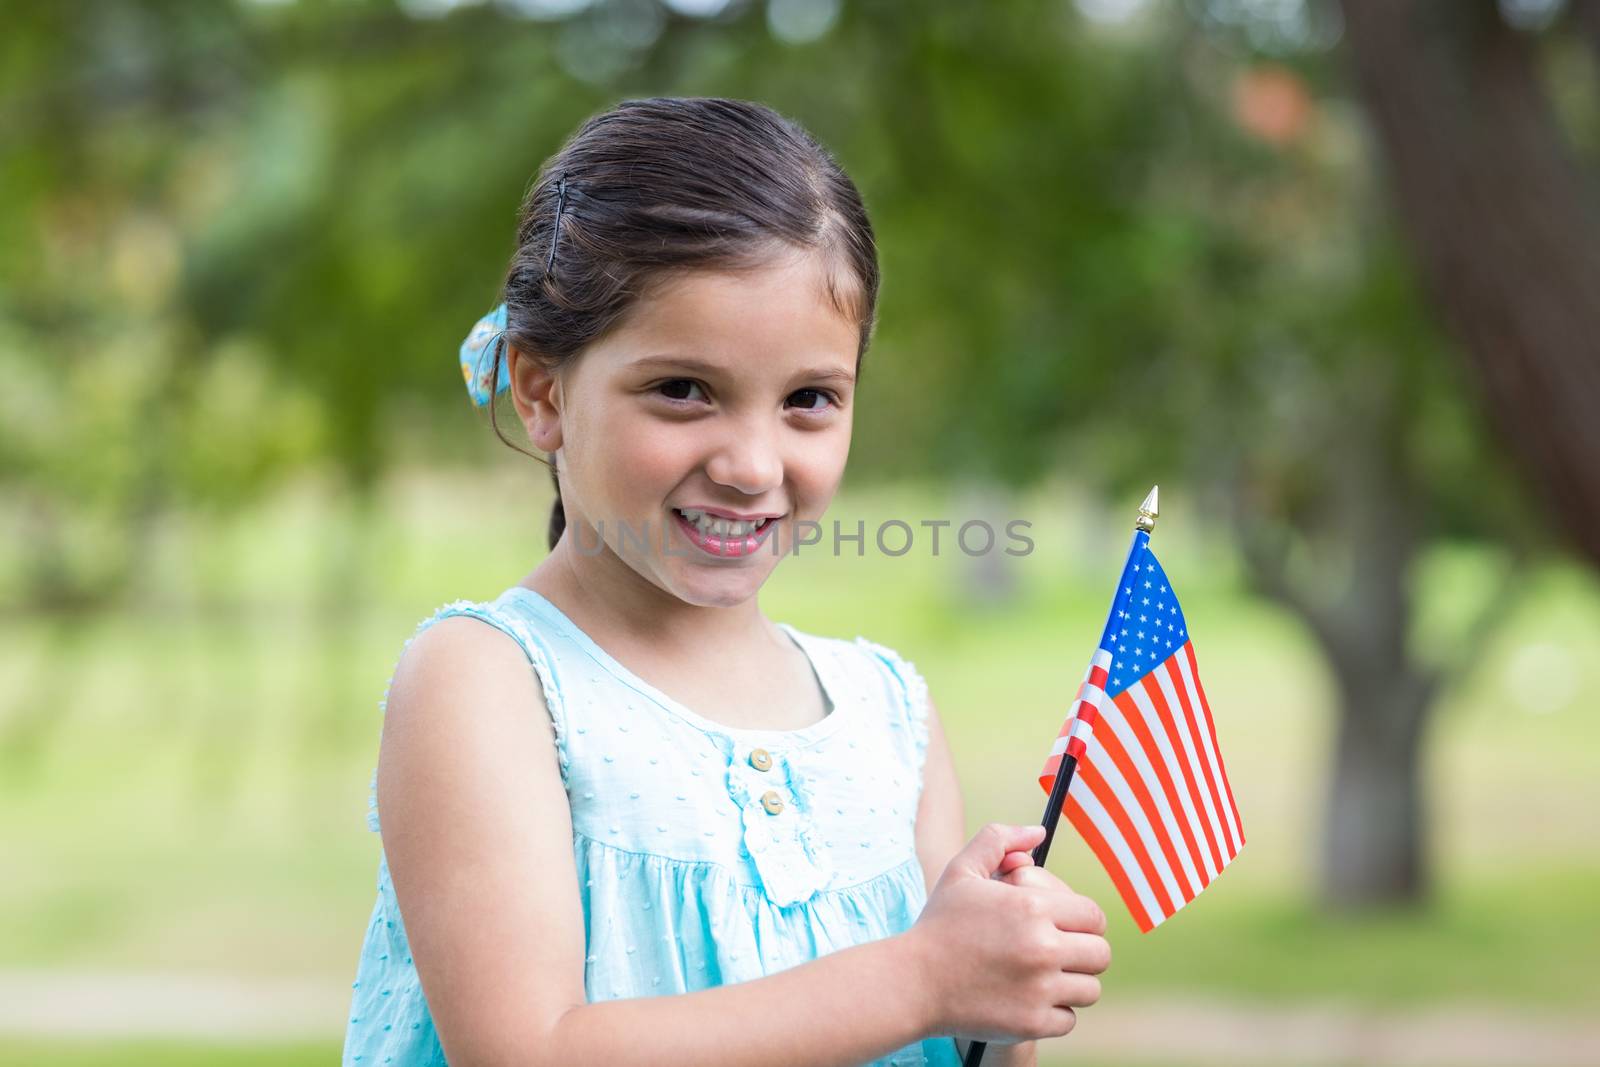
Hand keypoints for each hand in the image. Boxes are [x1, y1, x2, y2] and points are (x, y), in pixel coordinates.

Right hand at [904, 823, 1110, 1043]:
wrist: (912, 983)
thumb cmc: (939, 926)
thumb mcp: (962, 871)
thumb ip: (1000, 841)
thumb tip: (1038, 833)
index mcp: (1032, 907)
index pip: (1093, 916)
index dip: (1082, 920)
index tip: (1064, 927)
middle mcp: (1042, 948)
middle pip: (1099, 954)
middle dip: (1083, 952)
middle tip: (1057, 953)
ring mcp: (1039, 989)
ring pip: (1090, 989)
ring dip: (1072, 983)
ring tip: (1043, 977)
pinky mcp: (1032, 1023)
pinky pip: (1069, 1019)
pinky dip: (1054, 1012)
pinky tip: (1029, 999)